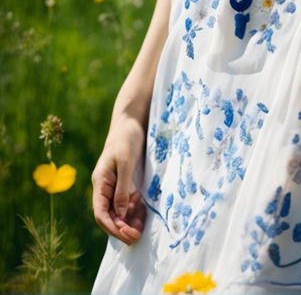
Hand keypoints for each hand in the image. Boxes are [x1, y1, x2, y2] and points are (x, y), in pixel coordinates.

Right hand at [91, 117, 146, 245]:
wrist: (131, 122)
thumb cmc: (126, 139)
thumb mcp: (126, 163)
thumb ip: (122, 188)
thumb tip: (120, 214)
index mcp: (100, 182)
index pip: (100, 213)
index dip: (112, 227)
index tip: (127, 235)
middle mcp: (104, 187)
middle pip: (109, 215)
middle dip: (122, 228)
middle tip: (137, 236)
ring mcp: (113, 186)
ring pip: (118, 212)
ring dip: (129, 221)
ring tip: (142, 226)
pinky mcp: (123, 184)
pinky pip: (126, 203)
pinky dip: (134, 210)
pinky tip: (142, 210)